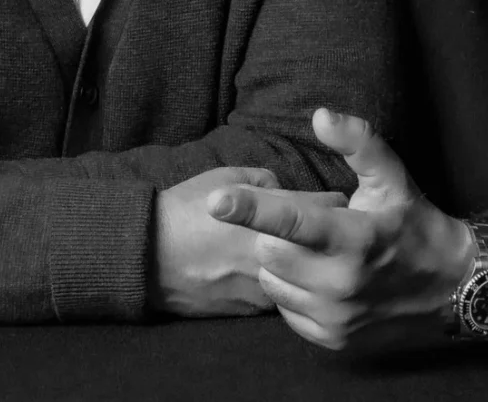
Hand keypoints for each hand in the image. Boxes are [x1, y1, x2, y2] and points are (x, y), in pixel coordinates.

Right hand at [152, 166, 347, 318]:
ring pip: (307, 277)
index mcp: (270, 217)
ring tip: (306, 252)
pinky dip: (285, 285)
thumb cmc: (185, 210)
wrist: (148, 256)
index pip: (325, 207)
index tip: (338, 200)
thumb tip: (286, 191)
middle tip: (331, 227)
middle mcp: (275, 255)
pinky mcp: (253, 310)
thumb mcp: (226, 177)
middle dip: (328, 235)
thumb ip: (264, 181)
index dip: (334, 202)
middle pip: (323, 246)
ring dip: (309, 265)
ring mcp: (266, 287)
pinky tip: (279, 274)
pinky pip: (282, 296)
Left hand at [207, 109, 474, 352]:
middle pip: (270, 251)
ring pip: (273, 282)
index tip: (216, 200)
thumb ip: (357, 142)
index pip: (293, 222)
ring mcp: (336, 316)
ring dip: (280, 262)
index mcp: (354, 238)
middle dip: (274, 232)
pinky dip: (291, 289)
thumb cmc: (412, 220)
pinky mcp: (333, 338)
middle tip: (307, 223)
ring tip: (314, 249)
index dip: (251, 209)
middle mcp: (342, 284)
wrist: (448, 284)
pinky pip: (285, 309)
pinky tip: (318, 275)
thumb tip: (320, 116)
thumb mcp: (391, 175)